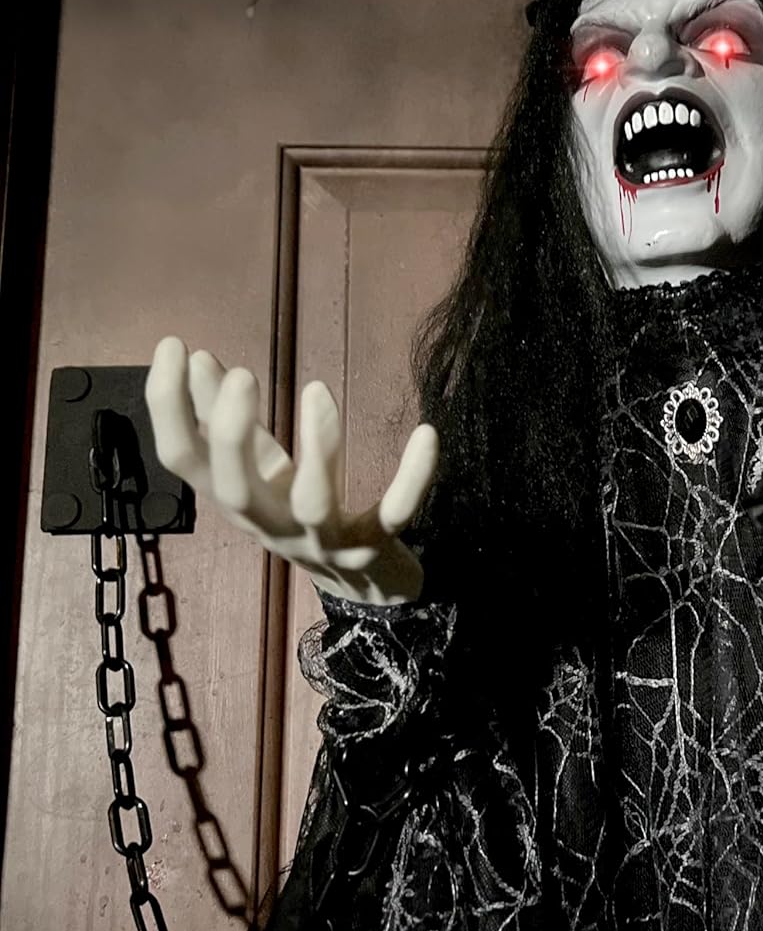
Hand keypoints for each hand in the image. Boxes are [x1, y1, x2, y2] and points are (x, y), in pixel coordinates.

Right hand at [145, 336, 438, 604]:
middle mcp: (273, 527)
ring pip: (313, 503)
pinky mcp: (376, 549)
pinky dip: (412, 477)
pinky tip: (426, 434)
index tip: (171, 344)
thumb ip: (231, 420)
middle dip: (230, 432)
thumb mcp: (264, 467)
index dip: (167, 406)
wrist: (365, 587)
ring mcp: (325, 543)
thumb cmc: (303, 514)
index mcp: (238, 501)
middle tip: (243, 373)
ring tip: (317, 391)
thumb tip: (199, 360)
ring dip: (317, 448)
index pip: (182, 460)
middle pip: (235, 490)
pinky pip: (395, 515)